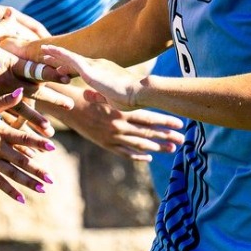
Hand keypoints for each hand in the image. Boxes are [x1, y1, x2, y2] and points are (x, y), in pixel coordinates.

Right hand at [0, 88, 59, 201]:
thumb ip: (4, 101)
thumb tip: (20, 90)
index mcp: (0, 132)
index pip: (22, 137)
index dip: (37, 141)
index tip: (52, 146)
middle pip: (20, 160)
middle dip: (36, 170)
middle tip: (51, 179)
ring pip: (12, 174)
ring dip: (28, 182)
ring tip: (43, 190)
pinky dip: (10, 191)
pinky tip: (22, 199)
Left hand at [35, 45, 144, 109]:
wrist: (138, 92)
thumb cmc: (128, 97)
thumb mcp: (108, 97)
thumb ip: (96, 95)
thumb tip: (85, 94)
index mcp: (101, 71)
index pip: (81, 67)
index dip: (69, 66)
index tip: (58, 67)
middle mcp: (96, 64)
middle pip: (73, 60)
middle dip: (59, 57)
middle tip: (46, 54)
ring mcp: (92, 65)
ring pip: (69, 56)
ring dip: (55, 53)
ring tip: (43, 49)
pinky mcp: (89, 69)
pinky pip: (69, 58)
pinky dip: (58, 53)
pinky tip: (48, 51)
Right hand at [50, 81, 184, 160]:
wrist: (68, 106)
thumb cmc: (88, 94)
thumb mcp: (108, 93)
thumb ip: (124, 98)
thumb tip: (142, 95)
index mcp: (121, 112)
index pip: (149, 118)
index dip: (165, 121)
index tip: (180, 124)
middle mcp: (119, 126)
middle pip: (148, 132)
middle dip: (166, 136)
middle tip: (182, 139)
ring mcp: (112, 137)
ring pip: (139, 144)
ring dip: (157, 147)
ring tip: (171, 148)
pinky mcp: (105, 144)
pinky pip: (125, 152)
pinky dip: (138, 155)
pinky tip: (149, 157)